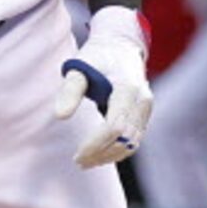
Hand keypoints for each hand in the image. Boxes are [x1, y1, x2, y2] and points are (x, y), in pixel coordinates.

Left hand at [53, 4, 151, 167]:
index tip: (77, 154)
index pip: (114, 126)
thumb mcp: (79, 67)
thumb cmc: (97, 57)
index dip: (95, 144)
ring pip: (132, 143)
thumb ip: (70, 90)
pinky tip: (99, 155)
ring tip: (86, 162)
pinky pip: (134, 140)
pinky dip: (118, 150)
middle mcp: (142, 100)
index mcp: (128, 88)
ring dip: (109, 156)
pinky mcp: (145, 114)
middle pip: (124, 139)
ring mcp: (146, 108)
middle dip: (101, 153)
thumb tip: (60, 116)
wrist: (120, 45)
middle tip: (78, 162)